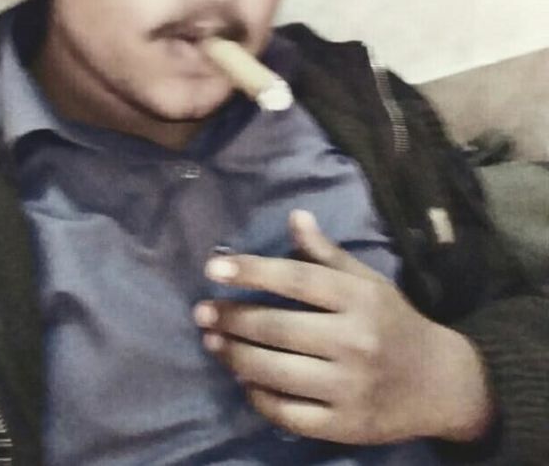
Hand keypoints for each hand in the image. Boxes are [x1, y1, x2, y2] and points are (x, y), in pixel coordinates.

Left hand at [194, 210, 493, 445]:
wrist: (441, 383)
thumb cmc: (395, 322)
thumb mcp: (368, 281)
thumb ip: (327, 254)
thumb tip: (294, 216)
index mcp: (360, 299)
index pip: (297, 280)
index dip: (253, 272)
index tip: (214, 267)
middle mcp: (355, 341)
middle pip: (279, 328)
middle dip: (233, 318)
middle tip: (201, 312)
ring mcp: (350, 387)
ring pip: (277, 372)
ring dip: (236, 356)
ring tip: (211, 341)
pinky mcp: (345, 426)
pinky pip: (289, 413)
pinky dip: (259, 397)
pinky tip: (243, 381)